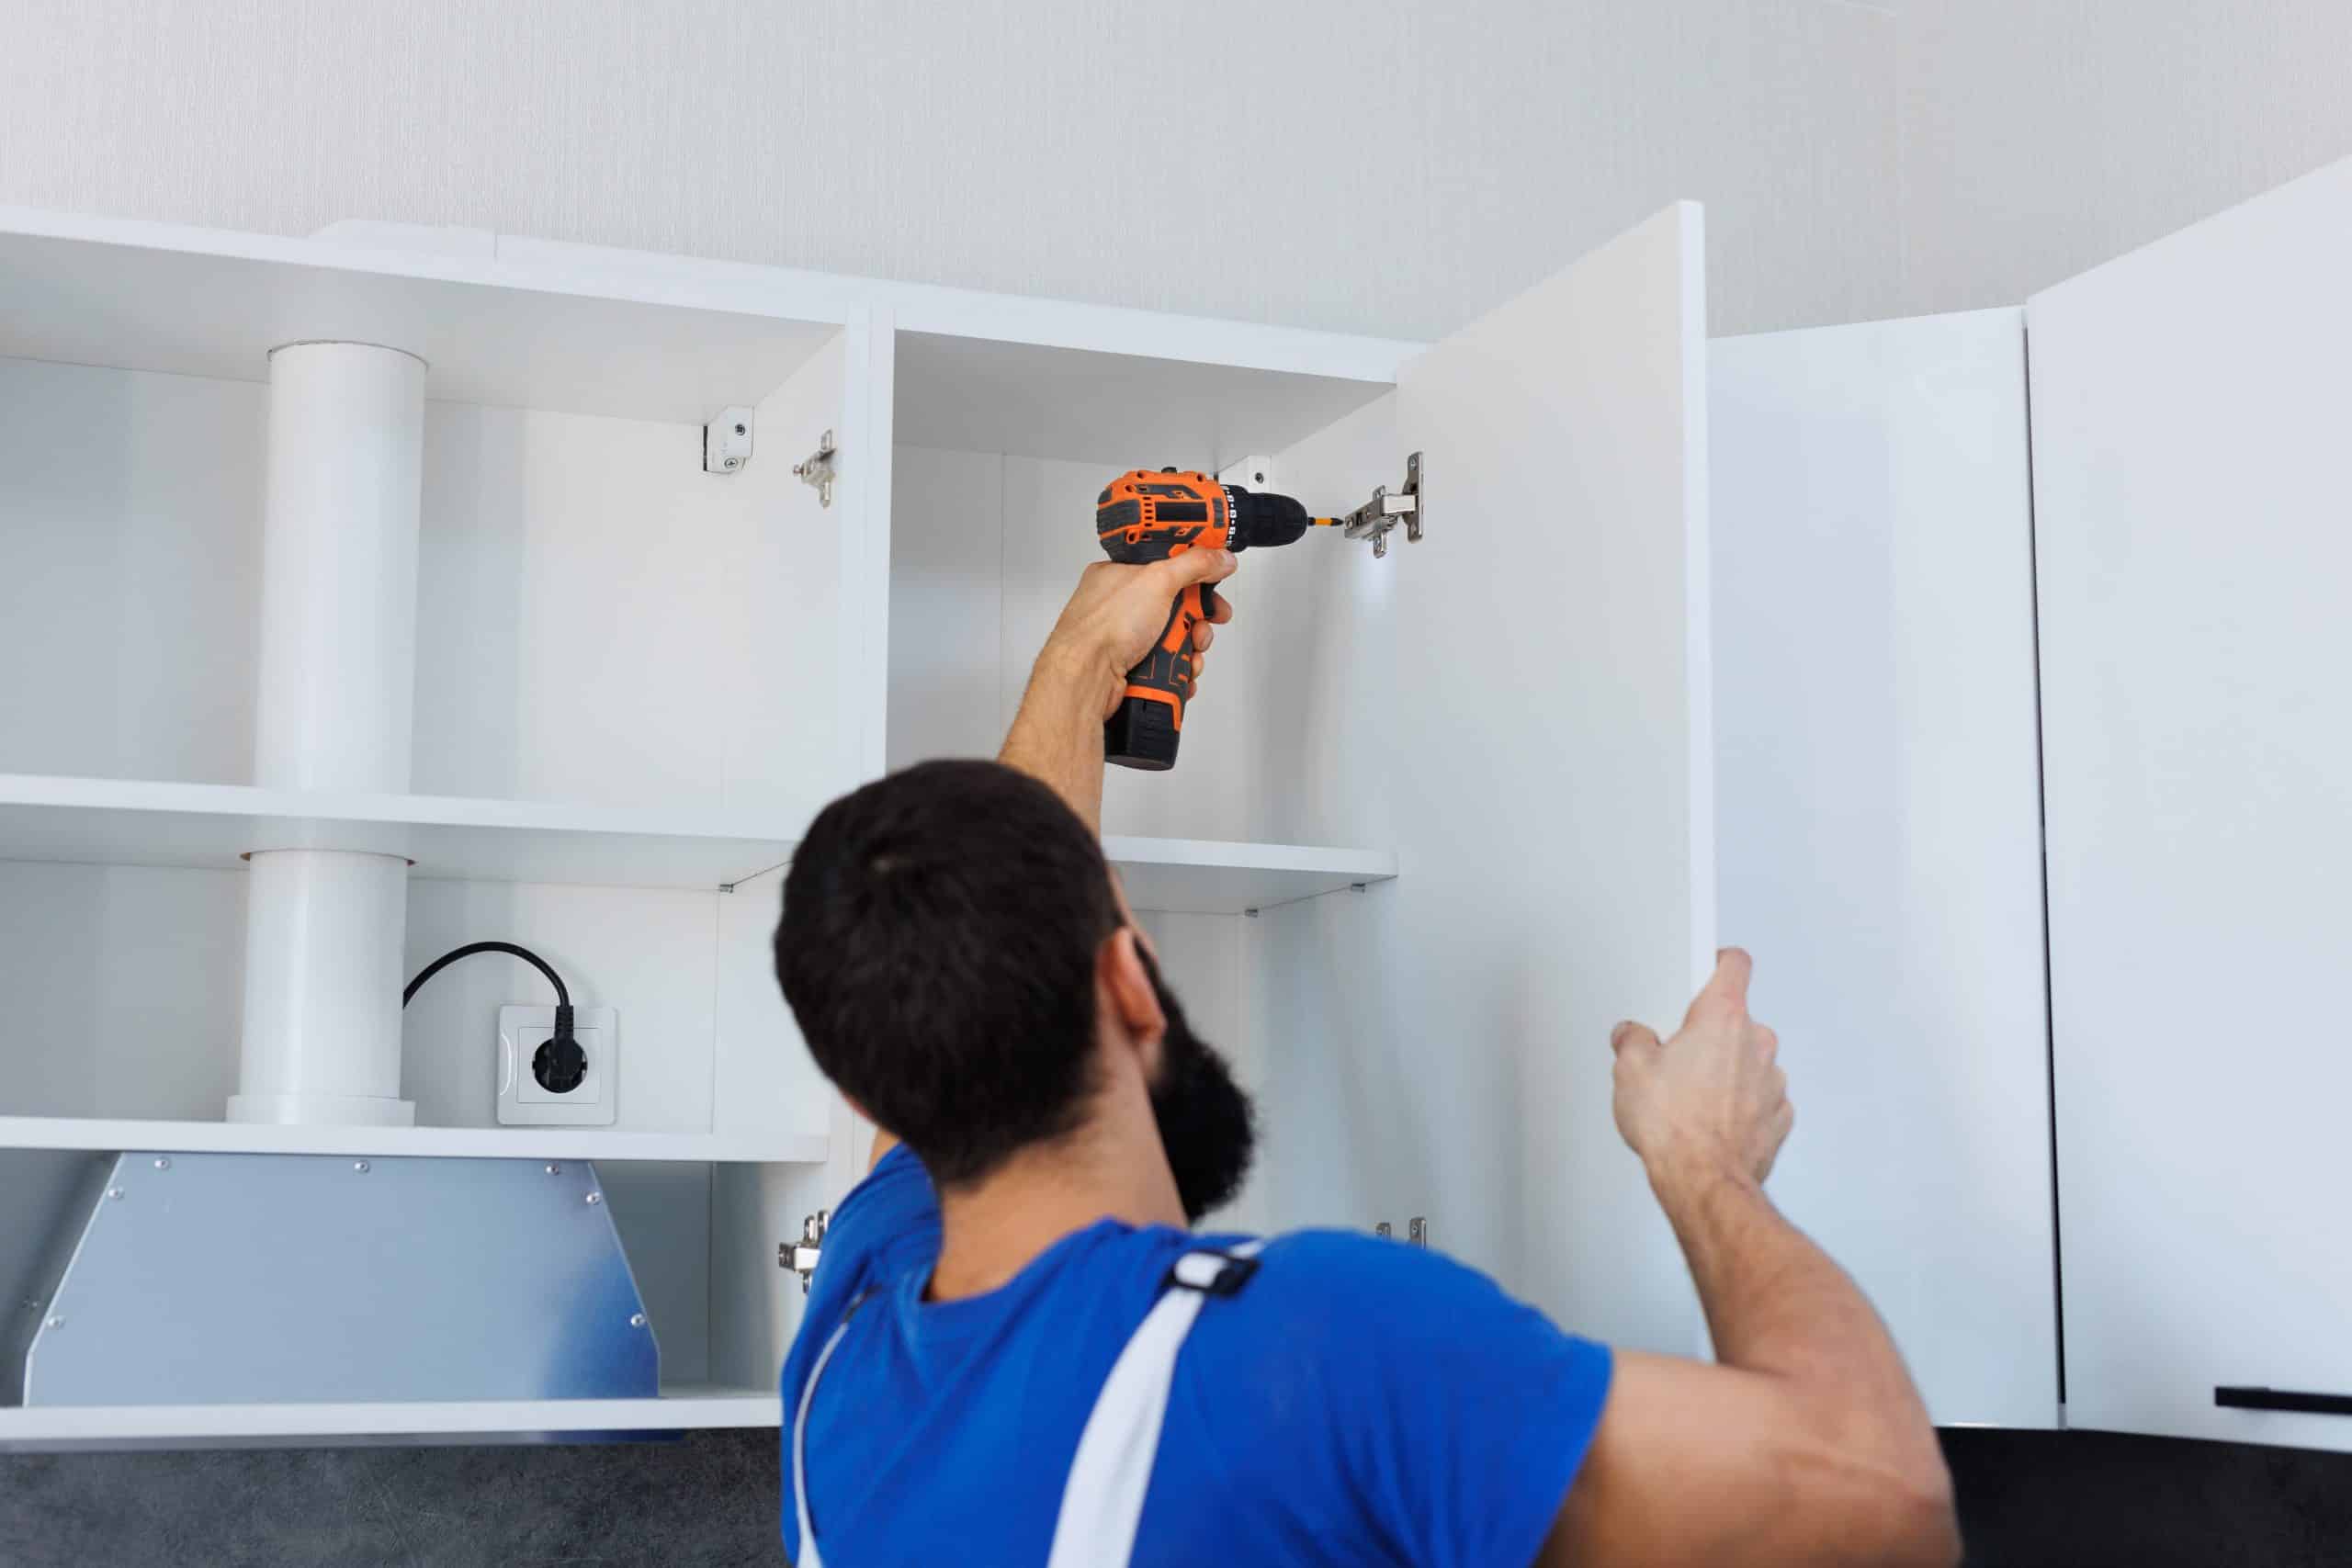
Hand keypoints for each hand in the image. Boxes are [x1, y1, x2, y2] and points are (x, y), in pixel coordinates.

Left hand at [1040, 552, 1237, 717]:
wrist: (1086, 678)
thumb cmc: (1103, 627)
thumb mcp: (1158, 580)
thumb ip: (1194, 564)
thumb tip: (1219, 557)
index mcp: (1120, 574)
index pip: (1166, 564)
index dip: (1194, 572)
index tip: (1215, 579)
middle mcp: (1121, 605)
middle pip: (1176, 605)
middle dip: (1198, 617)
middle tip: (1206, 622)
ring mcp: (1126, 638)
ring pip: (1175, 638)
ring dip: (1191, 647)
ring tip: (1191, 651)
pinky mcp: (1133, 667)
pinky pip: (1168, 664)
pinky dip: (1180, 670)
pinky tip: (1182, 671)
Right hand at [1609, 949, 1791, 1192]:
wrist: (1704, 1181)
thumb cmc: (1675, 1128)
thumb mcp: (1630, 1070)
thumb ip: (1632, 1040)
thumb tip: (1633, 1038)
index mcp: (1722, 1018)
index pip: (1734, 964)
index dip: (1716, 962)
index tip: (1705, 967)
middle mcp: (1756, 1042)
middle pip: (1736, 1018)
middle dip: (1708, 1033)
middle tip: (1677, 1056)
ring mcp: (1772, 1080)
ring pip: (1748, 1060)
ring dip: (1726, 1071)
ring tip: (1691, 1096)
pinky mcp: (1779, 1115)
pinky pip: (1759, 1096)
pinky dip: (1739, 1103)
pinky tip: (1711, 1120)